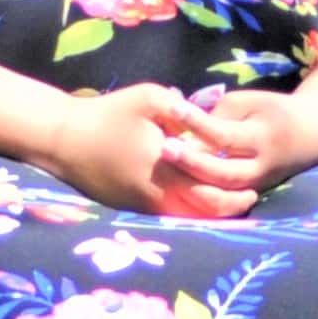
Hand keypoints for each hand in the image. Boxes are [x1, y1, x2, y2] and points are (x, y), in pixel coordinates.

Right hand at [45, 86, 240, 216]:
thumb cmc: (109, 113)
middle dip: (229, 209)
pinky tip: (198, 200)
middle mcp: (156, 193)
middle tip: (248, 199)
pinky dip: (188, 211)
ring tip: (228, 202)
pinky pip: (167, 216)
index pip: (211, 191)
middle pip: (203, 213)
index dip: (235, 193)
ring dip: (209, 214)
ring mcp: (143, 205)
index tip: (251, 187)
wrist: (66, 139)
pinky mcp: (132, 208)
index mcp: (166, 166)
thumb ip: (185, 111)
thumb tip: (210, 125)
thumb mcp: (150, 98)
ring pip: (186, 220)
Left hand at [163, 90, 317, 210]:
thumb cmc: (272, 111)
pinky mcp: (253, 194)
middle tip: (165, 148)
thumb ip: (219, 114)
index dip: (198, 124)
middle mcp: (262, 167)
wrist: (311, 135)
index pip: (226, 135)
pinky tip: (178, 183)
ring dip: (194, 184)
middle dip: (193, 163)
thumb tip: (187, 134)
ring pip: (223, 194)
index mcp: (264, 137)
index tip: (174, 109)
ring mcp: (258, 185)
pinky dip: (202, 195)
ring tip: (169, 166)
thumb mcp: (251, 102)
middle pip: (224, 173)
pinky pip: (224, 201)